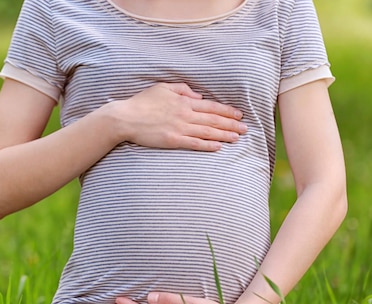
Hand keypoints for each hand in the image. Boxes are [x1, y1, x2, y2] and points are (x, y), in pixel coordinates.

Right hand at [109, 83, 246, 151]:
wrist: (125, 117)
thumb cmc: (142, 102)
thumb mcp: (162, 88)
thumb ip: (182, 89)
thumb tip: (198, 96)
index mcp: (184, 101)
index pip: (211, 106)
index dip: (227, 111)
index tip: (239, 115)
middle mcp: (185, 114)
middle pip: (213, 120)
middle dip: (231, 124)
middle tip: (246, 129)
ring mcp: (179, 128)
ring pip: (207, 132)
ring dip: (224, 135)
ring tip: (237, 139)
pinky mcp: (172, 140)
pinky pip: (194, 143)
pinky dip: (207, 145)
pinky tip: (218, 148)